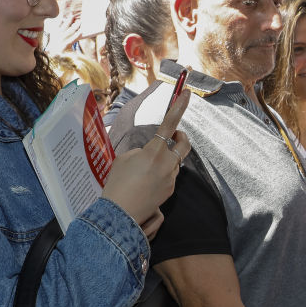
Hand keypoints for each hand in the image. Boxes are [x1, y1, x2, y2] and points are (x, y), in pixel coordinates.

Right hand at [100, 84, 190, 237]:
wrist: (120, 213)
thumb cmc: (117, 184)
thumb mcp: (124, 159)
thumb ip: (140, 151)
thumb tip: (148, 154)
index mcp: (154, 152)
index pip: (170, 123)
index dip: (179, 106)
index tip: (187, 93)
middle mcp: (167, 164)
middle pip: (184, 144)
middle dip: (181, 137)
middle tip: (173, 136)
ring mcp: (171, 179)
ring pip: (176, 161)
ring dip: (168, 157)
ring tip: (149, 165)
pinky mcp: (170, 191)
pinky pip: (170, 176)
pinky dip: (163, 172)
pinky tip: (147, 181)